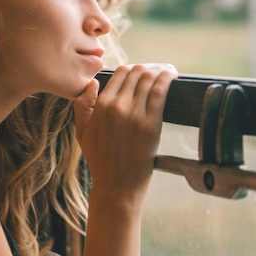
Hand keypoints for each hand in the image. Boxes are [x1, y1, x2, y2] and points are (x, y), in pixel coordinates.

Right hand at [74, 64, 177, 205]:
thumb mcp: (82, 132)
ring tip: (169, 72)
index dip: (134, 69)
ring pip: (149, 78)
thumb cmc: (100, 161)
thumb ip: (82, 105)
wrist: (117, 187)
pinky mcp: (151, 124)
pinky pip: (160, 91)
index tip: (144, 72)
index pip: (121, 73)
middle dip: (150, 68)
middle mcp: (117, 106)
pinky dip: (168, 79)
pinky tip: (173, 76)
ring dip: (161, 70)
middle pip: (137, 72)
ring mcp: (135, 114)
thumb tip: (92, 82)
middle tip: (159, 71)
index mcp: (101, 106)